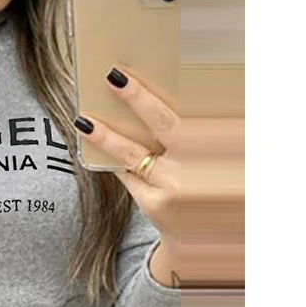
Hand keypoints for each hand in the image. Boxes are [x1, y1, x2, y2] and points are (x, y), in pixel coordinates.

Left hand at [74, 65, 243, 243]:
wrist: (205, 234)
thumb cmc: (209, 183)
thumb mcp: (218, 155)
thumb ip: (195, 132)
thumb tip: (148, 101)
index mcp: (221, 144)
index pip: (195, 109)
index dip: (169, 92)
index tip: (149, 72)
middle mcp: (202, 165)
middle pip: (166, 124)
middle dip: (139, 98)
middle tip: (113, 77)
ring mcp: (175, 187)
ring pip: (134, 154)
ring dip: (107, 135)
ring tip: (84, 120)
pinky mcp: (153, 204)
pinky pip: (127, 174)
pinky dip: (113, 158)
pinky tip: (94, 140)